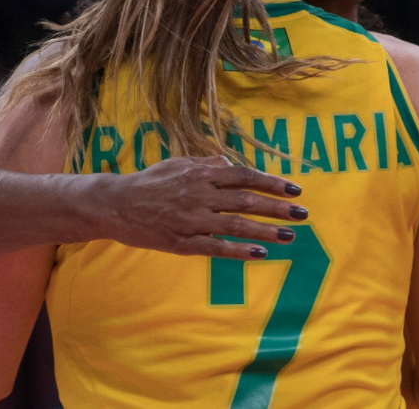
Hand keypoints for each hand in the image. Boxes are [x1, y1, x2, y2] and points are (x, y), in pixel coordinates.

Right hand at [91, 156, 308, 259]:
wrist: (116, 204)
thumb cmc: (150, 182)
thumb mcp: (178, 164)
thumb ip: (207, 165)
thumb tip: (231, 164)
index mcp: (201, 174)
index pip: (244, 176)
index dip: (271, 182)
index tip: (295, 188)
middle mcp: (200, 196)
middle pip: (246, 201)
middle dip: (278, 208)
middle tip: (303, 213)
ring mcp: (192, 220)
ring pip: (236, 225)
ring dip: (266, 231)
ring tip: (290, 236)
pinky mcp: (183, 243)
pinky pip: (216, 248)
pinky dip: (239, 251)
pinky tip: (260, 254)